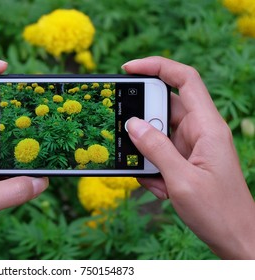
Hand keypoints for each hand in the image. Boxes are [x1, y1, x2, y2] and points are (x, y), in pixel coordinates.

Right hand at [122, 56, 254, 258]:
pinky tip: (162, 189)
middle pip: (163, 109)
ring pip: (156, 135)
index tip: (129, 69)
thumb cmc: (218, 211)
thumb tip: (131, 124)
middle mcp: (199, 131)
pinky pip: (158, 154)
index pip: (185, 80)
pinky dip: (152, 170)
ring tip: (155, 179)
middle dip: (143, 125)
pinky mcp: (184, 160)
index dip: (157, 67)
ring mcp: (190, 146)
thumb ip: (155, 149)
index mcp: (207, 126)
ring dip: (147, 156)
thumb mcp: (181, 180)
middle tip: (130, 141)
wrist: (235, 238)